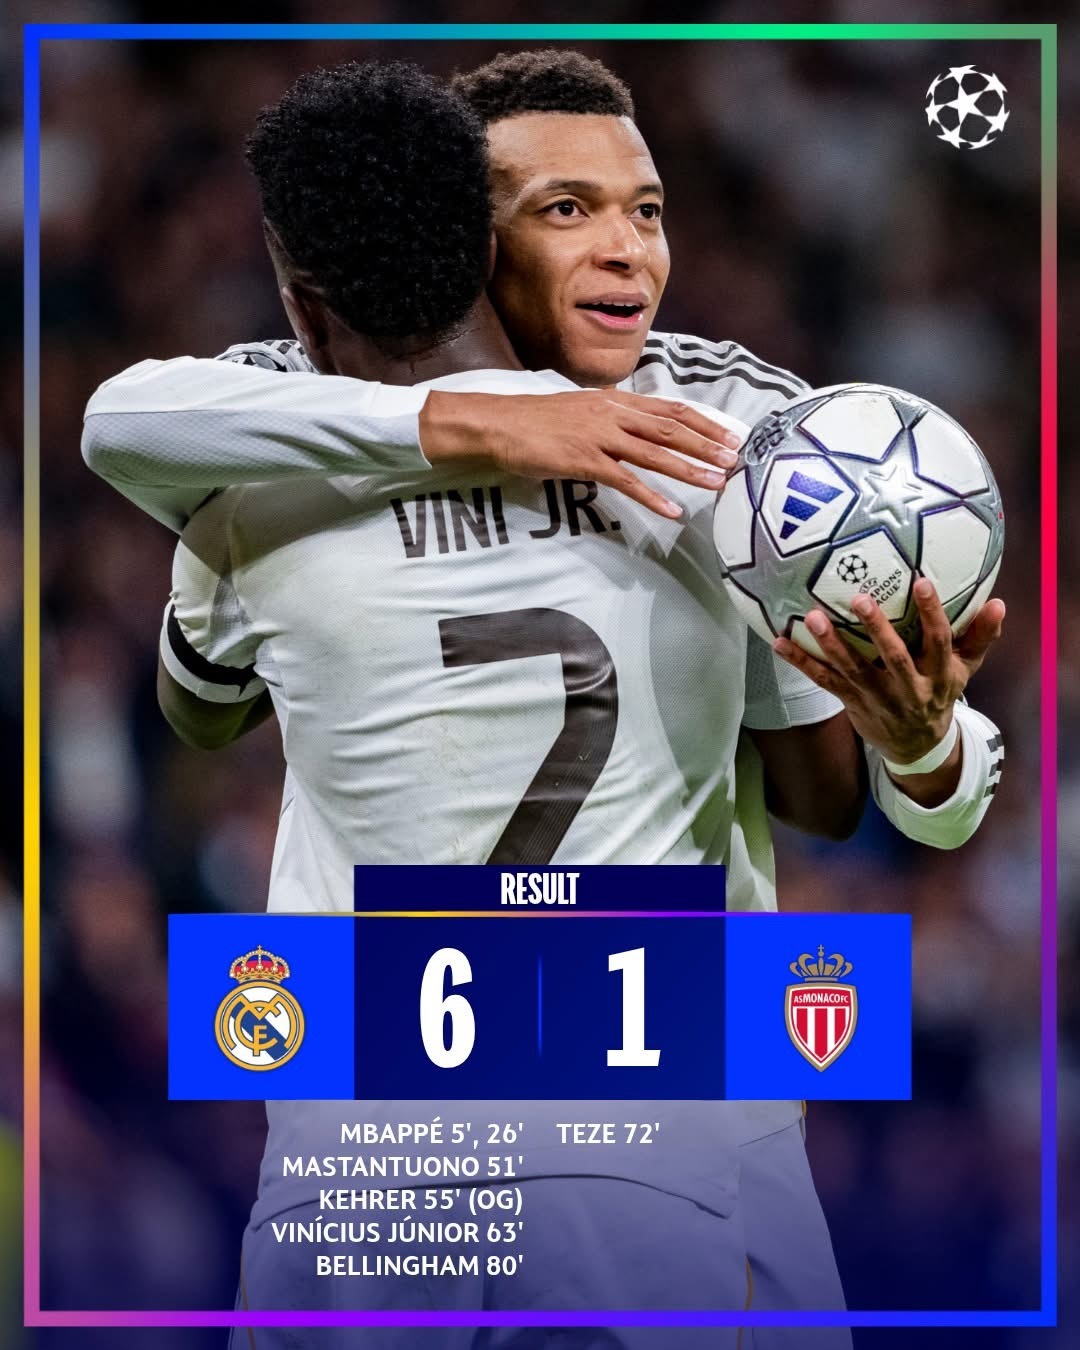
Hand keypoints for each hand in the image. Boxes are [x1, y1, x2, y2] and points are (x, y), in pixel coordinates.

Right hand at [420, 388, 742, 518]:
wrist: (498, 424)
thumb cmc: (536, 421)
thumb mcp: (581, 410)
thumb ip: (612, 418)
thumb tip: (638, 429)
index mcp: (615, 400)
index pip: (670, 409)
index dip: (704, 422)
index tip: (730, 434)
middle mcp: (613, 414)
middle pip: (671, 429)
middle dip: (707, 445)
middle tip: (735, 460)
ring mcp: (599, 437)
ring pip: (655, 453)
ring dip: (689, 469)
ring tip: (715, 483)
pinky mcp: (584, 460)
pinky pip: (625, 481)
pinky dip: (650, 496)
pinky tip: (670, 510)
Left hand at [772, 578, 1004, 788]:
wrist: (917, 746)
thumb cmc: (940, 694)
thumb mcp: (965, 670)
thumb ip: (979, 637)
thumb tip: (997, 603)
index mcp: (939, 676)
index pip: (938, 642)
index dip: (932, 614)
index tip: (922, 582)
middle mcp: (908, 688)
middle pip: (893, 657)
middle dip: (876, 629)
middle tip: (858, 599)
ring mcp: (877, 697)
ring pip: (853, 670)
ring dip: (831, 644)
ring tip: (813, 619)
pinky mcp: (851, 702)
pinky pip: (824, 681)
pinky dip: (801, 662)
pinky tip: (779, 643)